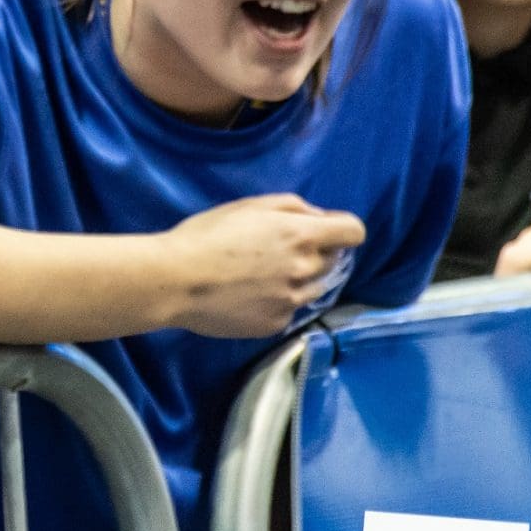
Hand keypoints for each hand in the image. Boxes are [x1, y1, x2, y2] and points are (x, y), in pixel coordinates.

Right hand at [165, 194, 366, 337]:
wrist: (176, 281)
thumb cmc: (206, 235)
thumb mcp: (247, 205)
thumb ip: (291, 206)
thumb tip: (317, 217)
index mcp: (301, 234)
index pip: (353, 231)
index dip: (343, 227)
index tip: (326, 229)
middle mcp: (306, 269)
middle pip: (334, 260)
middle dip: (315, 252)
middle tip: (278, 250)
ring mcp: (294, 301)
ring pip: (316, 287)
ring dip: (300, 278)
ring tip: (263, 275)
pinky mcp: (277, 324)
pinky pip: (290, 309)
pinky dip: (277, 301)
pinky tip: (248, 295)